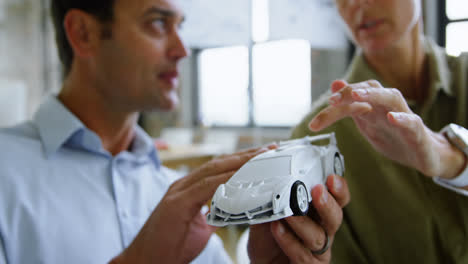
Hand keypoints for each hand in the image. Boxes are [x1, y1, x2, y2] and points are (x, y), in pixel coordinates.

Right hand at [110, 146, 274, 263]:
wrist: (145, 261)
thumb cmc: (170, 246)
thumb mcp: (201, 227)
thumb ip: (216, 214)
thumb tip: (236, 210)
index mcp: (189, 189)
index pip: (220, 168)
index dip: (242, 160)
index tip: (264, 156)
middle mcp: (183, 185)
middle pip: (220, 163)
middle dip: (247, 155)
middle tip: (271, 149)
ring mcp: (178, 192)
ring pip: (214, 170)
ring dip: (241, 163)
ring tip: (263, 157)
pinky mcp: (177, 204)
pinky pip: (206, 187)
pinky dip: (226, 180)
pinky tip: (243, 176)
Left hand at [248, 174, 349, 263]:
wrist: (262, 262)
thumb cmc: (270, 236)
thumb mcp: (269, 212)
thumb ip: (272, 199)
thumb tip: (268, 182)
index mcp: (318, 212)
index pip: (336, 199)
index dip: (338, 188)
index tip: (332, 177)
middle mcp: (322, 231)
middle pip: (335, 217)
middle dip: (327, 203)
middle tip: (317, 190)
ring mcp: (317, 251)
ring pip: (318, 237)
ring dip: (302, 222)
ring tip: (288, 212)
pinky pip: (302, 255)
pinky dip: (289, 241)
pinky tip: (277, 229)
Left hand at [308, 80, 465, 178]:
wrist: (425, 155)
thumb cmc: (394, 137)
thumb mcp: (368, 122)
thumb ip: (350, 106)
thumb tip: (334, 84)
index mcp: (372, 106)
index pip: (351, 98)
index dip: (333, 106)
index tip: (315, 123)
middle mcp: (387, 106)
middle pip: (369, 90)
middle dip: (350, 92)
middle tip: (333, 100)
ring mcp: (404, 117)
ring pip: (391, 98)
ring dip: (373, 94)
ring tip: (357, 95)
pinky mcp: (418, 131)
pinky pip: (412, 121)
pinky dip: (402, 118)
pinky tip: (392, 117)